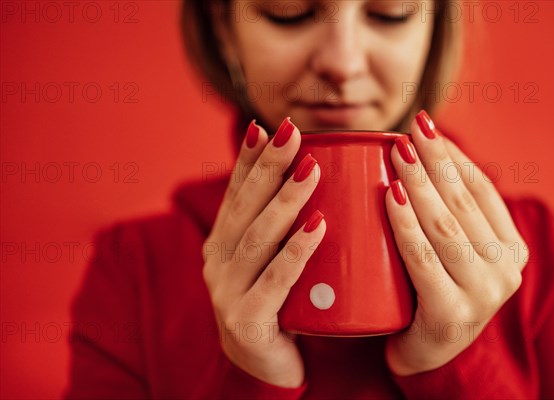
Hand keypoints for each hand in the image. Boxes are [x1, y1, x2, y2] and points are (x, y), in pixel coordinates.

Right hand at [202, 118, 325, 387]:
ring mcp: (226, 291)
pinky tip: (318, 225)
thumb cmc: (277, 304)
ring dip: (285, 200)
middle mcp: (217, 261)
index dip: (249, 158)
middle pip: (245, 206)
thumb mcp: (271, 260)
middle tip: (293, 133)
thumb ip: (283, 226)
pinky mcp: (246, 319)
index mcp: (222, 242)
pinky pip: (275, 281)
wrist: (263, 368)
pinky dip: (296, 251)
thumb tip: (319, 177)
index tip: (270, 126)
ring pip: (258, 237)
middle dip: (269, 167)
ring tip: (312, 169)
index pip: (235, 192)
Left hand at [384, 111, 528, 375]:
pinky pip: (423, 258)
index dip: (452, 155)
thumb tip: (414, 149)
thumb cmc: (430, 290)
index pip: (481, 189)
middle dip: (433, 160)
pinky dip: (405, 224)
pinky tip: (389, 196)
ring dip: (418, 183)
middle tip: (407, 130)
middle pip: (463, 202)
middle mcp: (506, 269)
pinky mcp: (451, 313)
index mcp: (511, 248)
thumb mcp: (450, 251)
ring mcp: (482, 294)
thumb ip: (446, 213)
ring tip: (397, 152)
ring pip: (444, 225)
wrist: (423, 352)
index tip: (424, 126)